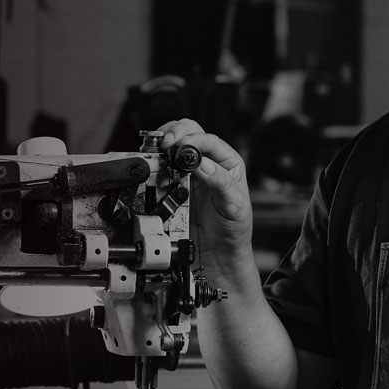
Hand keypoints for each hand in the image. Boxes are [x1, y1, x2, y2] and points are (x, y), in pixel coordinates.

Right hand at [152, 119, 252, 270]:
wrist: (216, 256)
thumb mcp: (234, 206)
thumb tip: (203, 163)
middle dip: (176, 132)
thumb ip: (221, 182)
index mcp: (227, 164)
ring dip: (163, 143)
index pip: (210, 141)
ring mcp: (188, 174)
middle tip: (167, 143)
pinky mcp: (172, 186)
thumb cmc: (233, 231)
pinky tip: (154, 164)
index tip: (183, 146)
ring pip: (173, 145)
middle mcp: (208, 164)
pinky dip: (155, 161)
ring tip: (159, 150)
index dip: (195, 140)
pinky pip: (161, 167)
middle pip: (190, 133)